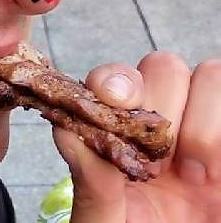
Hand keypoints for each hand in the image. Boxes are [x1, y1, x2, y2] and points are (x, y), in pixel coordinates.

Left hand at [53, 52, 220, 221]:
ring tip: (195, 177)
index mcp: (119, 129)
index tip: (115, 104)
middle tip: (161, 163)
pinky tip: (216, 181)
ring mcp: (201, 132)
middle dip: (164, 104)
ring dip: (204, 125)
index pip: (115, 76)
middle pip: (164, 66)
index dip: (115, 81)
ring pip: (210, 76)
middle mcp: (160, 122)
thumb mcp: (104, 221)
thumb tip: (67, 134)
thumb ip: (89, 180)